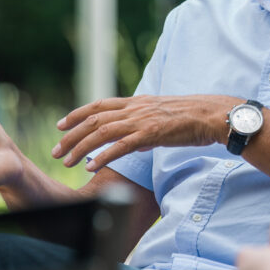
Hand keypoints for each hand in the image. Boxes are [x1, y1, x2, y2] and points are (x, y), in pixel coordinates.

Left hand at [53, 94, 238, 170]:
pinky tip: (90, 167)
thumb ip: (145, 129)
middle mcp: (136, 108)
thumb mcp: (164, 118)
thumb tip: (134, 145)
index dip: (77, 114)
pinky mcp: (151, 133)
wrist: (213, 115)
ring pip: (101, 132)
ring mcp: (142, 120)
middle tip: (56, 150)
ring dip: (80, 147)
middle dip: (71, 135)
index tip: (61, 125)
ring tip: (66, 161)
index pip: (100, 105)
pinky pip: (120, 146)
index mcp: (138, 102)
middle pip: (94, 119)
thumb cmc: (194, 119)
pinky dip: (102, 156)